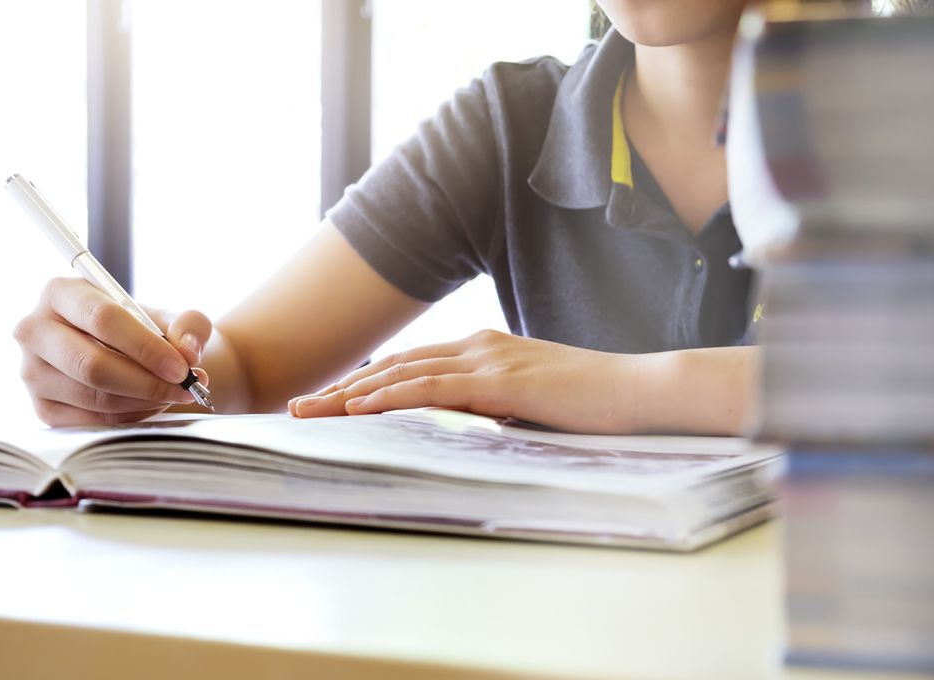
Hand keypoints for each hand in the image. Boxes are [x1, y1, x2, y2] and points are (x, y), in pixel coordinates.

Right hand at [14, 277, 211, 425]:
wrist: (134, 356)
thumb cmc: (149, 330)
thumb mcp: (173, 316)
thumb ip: (189, 324)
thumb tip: (187, 350)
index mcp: (60, 292)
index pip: (101, 318)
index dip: (145, 346)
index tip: (182, 367)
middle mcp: (35, 330)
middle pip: (91, 365)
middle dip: (146, 382)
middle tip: (183, 388)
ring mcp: (32, 372)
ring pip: (94, 397)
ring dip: (143, 401)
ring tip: (173, 394)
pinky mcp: (42, 408)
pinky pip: (92, 421)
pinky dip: (131, 417)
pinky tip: (151, 405)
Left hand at [287, 330, 640, 433]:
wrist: (636, 388)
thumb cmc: (591, 400)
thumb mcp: (531, 400)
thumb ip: (495, 403)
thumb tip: (471, 421)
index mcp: (484, 348)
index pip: (410, 364)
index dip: (365, 381)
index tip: (328, 400)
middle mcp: (478, 346)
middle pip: (395, 366)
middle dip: (341, 387)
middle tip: (297, 405)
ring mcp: (489, 359)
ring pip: (404, 374)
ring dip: (351, 393)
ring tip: (310, 409)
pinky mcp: (501, 382)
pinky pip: (435, 389)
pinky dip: (392, 396)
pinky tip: (360, 407)